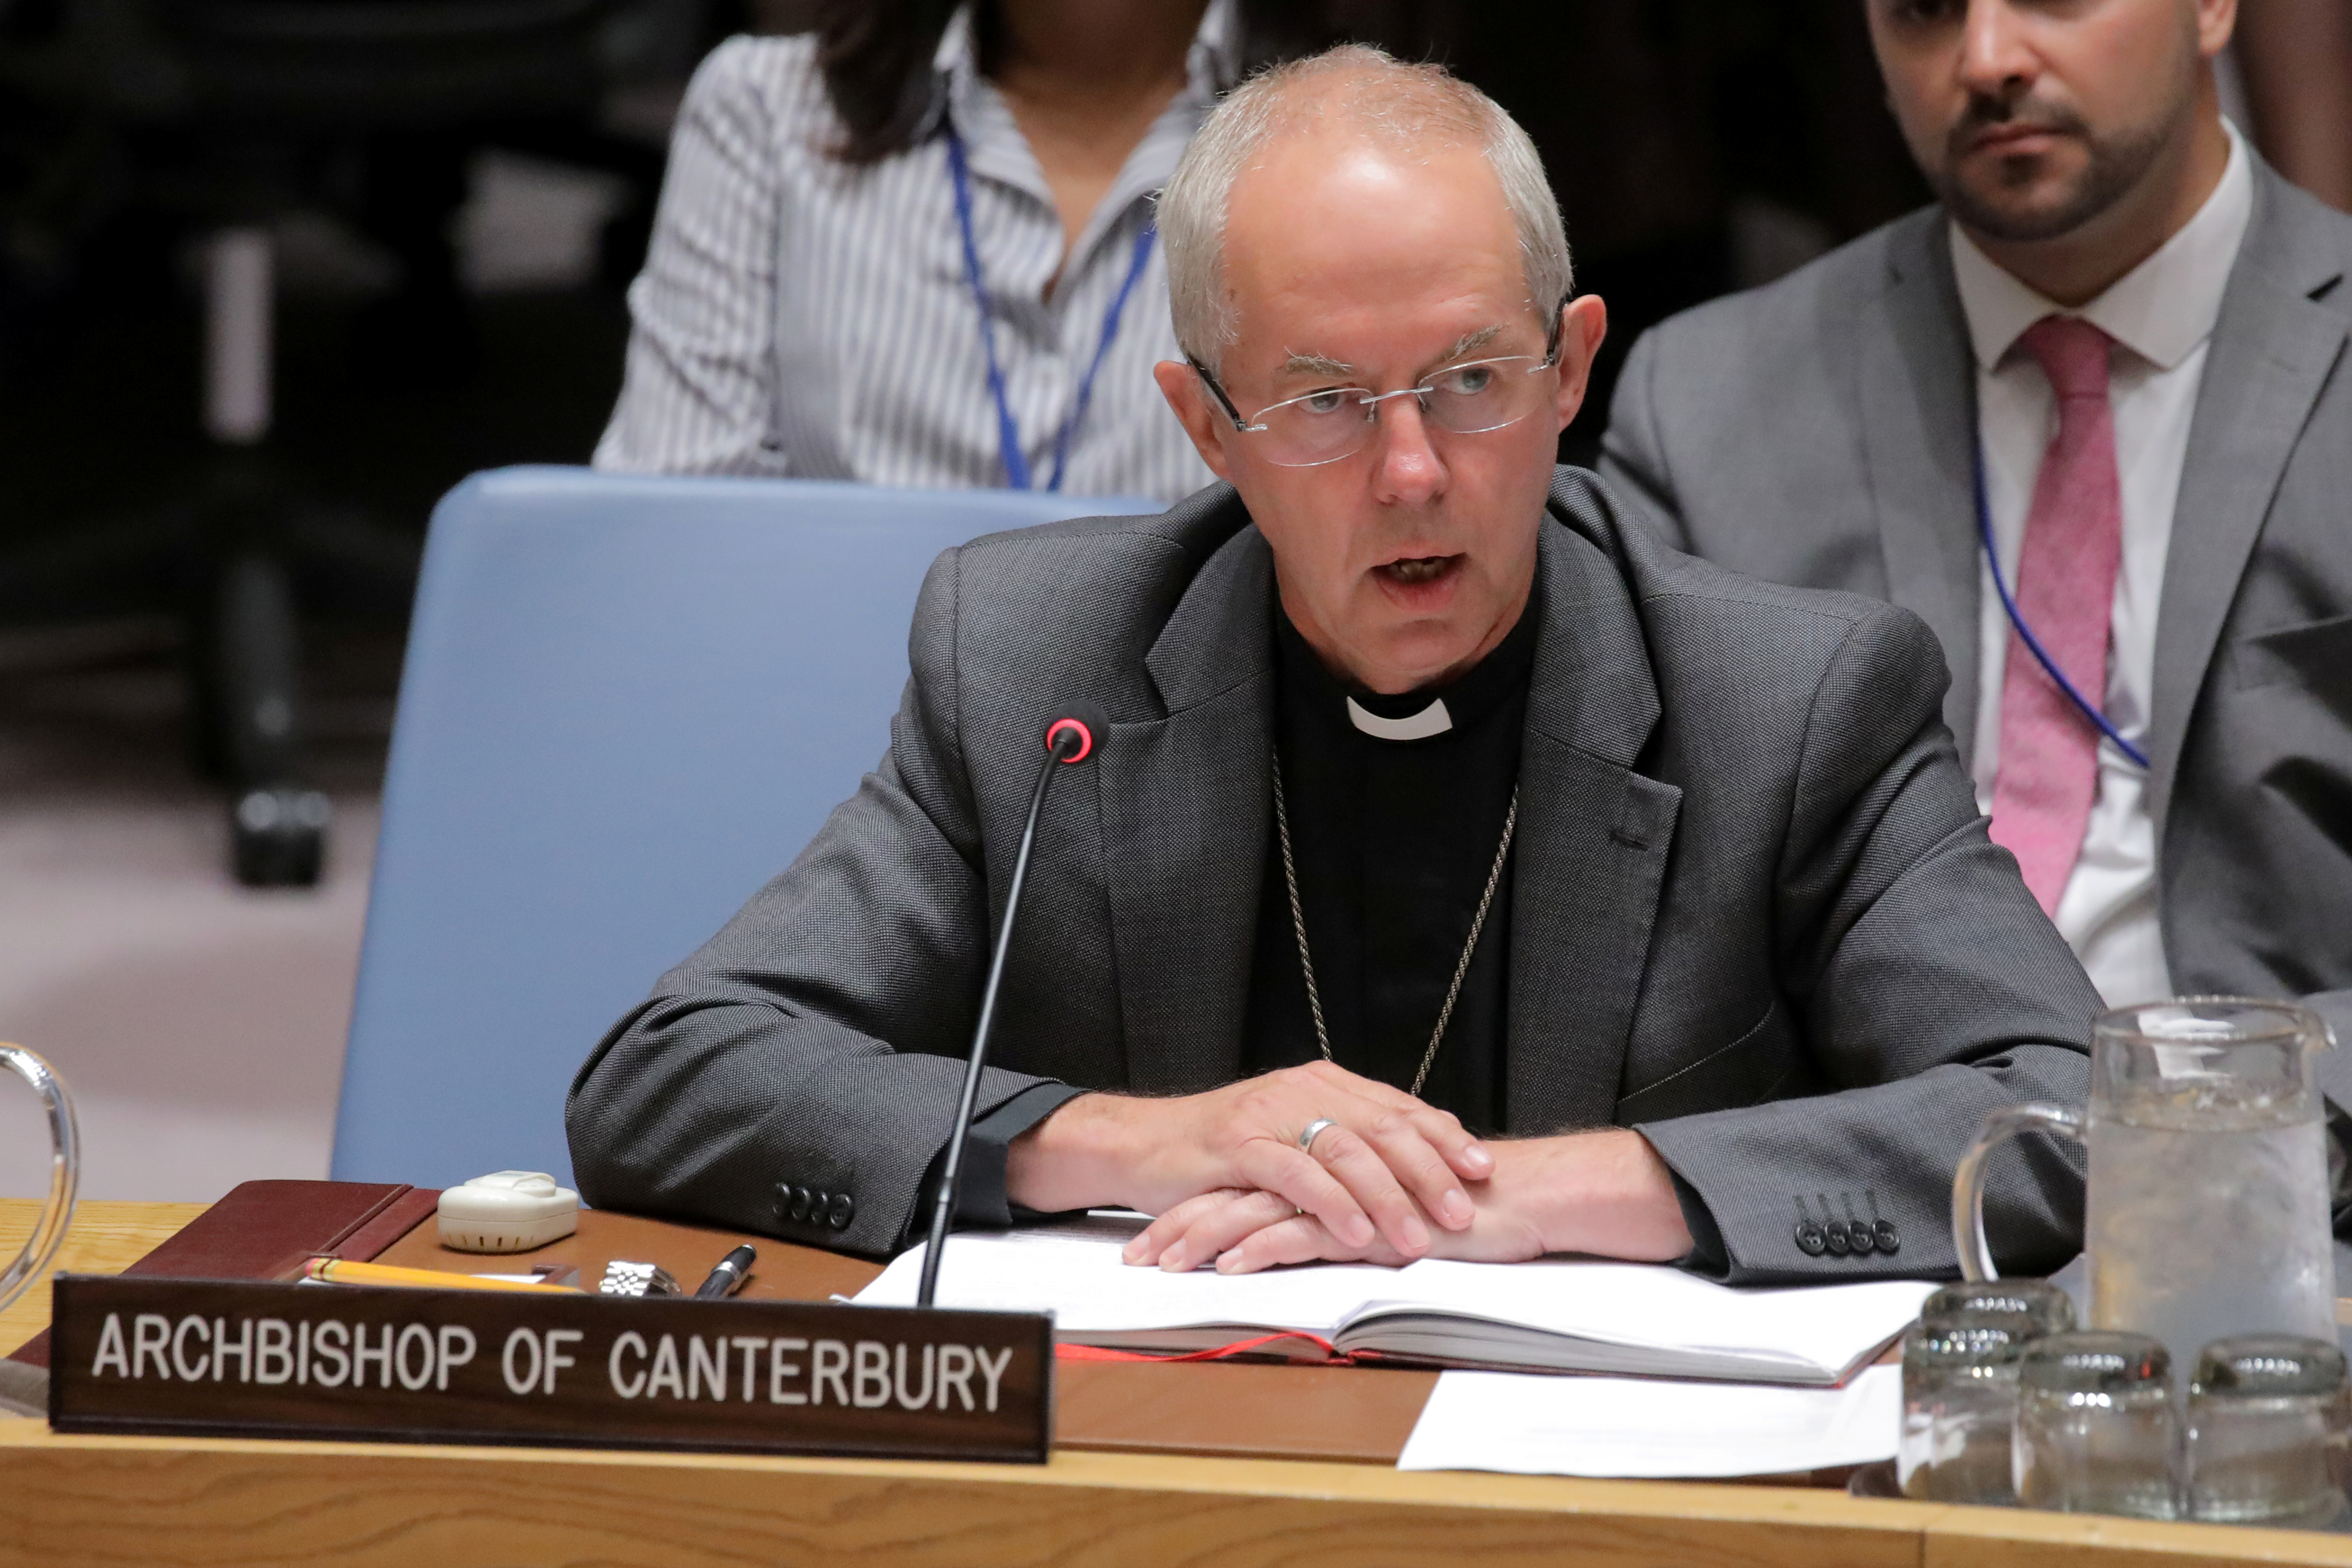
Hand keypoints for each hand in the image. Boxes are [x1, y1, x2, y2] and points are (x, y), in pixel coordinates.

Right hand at [1004, 1061, 1493, 1261]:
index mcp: (1324, 1085)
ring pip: (1345, 1151)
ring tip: (1419, 1236)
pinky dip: (1331, 1205)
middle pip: (1382, 1127)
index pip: (1398, 1107)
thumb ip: (1344, 1145)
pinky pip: (1296, 1175)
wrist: (1145, 1144)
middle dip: (1429, 1171)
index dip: (1443, 1136)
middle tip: (1464, 1209)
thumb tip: (1412, 1170)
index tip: (1483, 1166)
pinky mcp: (1238, 1146)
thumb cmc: (1224, 1153)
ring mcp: (1270, 1116)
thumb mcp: (1294, 1139)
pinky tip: (1357, 1233)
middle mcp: (1303, 1091)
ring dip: (1388, 1197)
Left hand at [1122, 1129, 1693, 1273]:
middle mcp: (1324, 1167)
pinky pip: (1298, 1231)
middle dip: (1181, 1222)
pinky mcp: (1362, 1216)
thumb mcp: (1384, 1213)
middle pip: (1234, 1191)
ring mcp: (1341, 1189)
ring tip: (1160, 1264)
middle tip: (1136, 1255)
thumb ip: (1345, 1213)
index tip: (1154, 1236)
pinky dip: (1259, 1248)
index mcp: (1324, 1162)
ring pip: (1254, 1209)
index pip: (1245, 1182)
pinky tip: (1227, 1267)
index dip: (1197, 1206)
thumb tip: (1306, 1235)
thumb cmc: (1456, 1209)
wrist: (1515, 1199)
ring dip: (1203, 1239)